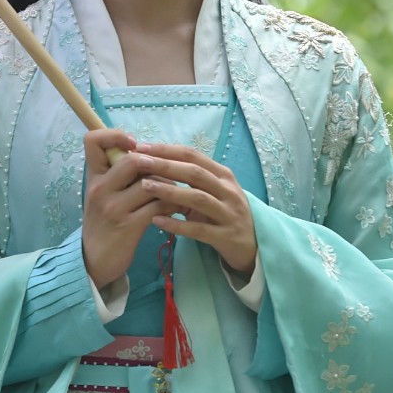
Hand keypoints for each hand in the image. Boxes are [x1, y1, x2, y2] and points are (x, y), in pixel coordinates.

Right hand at [80, 128, 167, 287]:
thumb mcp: (103, 195)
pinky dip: (173, 205)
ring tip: (178, 193)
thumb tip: (147, 154)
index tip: (134, 145)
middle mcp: (101, 189)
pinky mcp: (129, 226)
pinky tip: (177, 209)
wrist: (95, 261)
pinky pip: (159, 206)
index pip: (93, 141)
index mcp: (94, 177)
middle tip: (167, 175)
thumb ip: (118, 175)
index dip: (115, 135)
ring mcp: (114, 207)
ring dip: (171, 186)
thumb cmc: (104, 223)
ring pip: (151, 183)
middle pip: (133, 161)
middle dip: (157, 166)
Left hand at [137, 143, 257, 275]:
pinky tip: (157, 221)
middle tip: (139, 162)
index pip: (193, 156)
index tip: (141, 146)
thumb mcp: (212, 192)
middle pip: (195, 173)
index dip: (167, 149)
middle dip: (165, 165)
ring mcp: (229, 214)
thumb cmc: (224, 213)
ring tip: (145, 187)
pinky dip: (177, 225)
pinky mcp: (226, 236)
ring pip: (197, 198)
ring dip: (170, 191)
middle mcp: (229, 191)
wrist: (252, 246)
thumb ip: (190, 178)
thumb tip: (153, 162)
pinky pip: (199, 230)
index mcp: (223, 175)